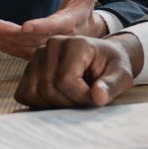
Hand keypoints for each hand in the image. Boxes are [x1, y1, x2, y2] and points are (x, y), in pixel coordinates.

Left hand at [0, 0, 106, 58]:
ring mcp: (41, 48)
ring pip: (15, 45)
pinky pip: (12, 50)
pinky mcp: (32, 52)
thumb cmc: (83, 10)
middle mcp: (52, 39)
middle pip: (25, 38)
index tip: (25, 26)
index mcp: (66, 24)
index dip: (39, 27)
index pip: (52, 27)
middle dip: (2, 29)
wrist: (84, 34)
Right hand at [13, 34, 143, 107]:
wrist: (103, 60)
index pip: (66, 80)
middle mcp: (52, 45)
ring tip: (73, 97)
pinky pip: (25, 93)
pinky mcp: (29, 68)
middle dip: (68, 103)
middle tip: (85, 99)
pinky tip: (58, 97)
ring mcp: (38, 56)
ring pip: (35, 93)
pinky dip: (40, 103)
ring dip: (54, 105)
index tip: (95, 99)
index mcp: (76, 43)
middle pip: (48, 89)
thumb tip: (98, 96)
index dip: (80, 98)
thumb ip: (112, 85)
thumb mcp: (122, 75)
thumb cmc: (112, 67)